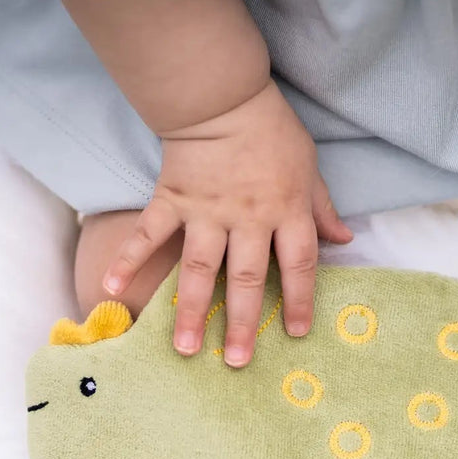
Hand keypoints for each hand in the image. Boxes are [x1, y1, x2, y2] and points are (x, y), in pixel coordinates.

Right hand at [102, 80, 352, 366]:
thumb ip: (322, 209)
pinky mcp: (173, 200)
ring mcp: (207, 211)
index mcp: (287, 211)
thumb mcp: (309, 168)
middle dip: (242, 322)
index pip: (299, 265)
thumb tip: (345, 241)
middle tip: (236, 361)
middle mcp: (248, 218)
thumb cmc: (272, 132)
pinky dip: (129, 260)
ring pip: (199, 268)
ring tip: (185, 347)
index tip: (295, 333)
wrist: (222, 97)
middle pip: (247, 278)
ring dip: (191, 309)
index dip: (299, 300)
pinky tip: (111, 290)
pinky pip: (149, 235)